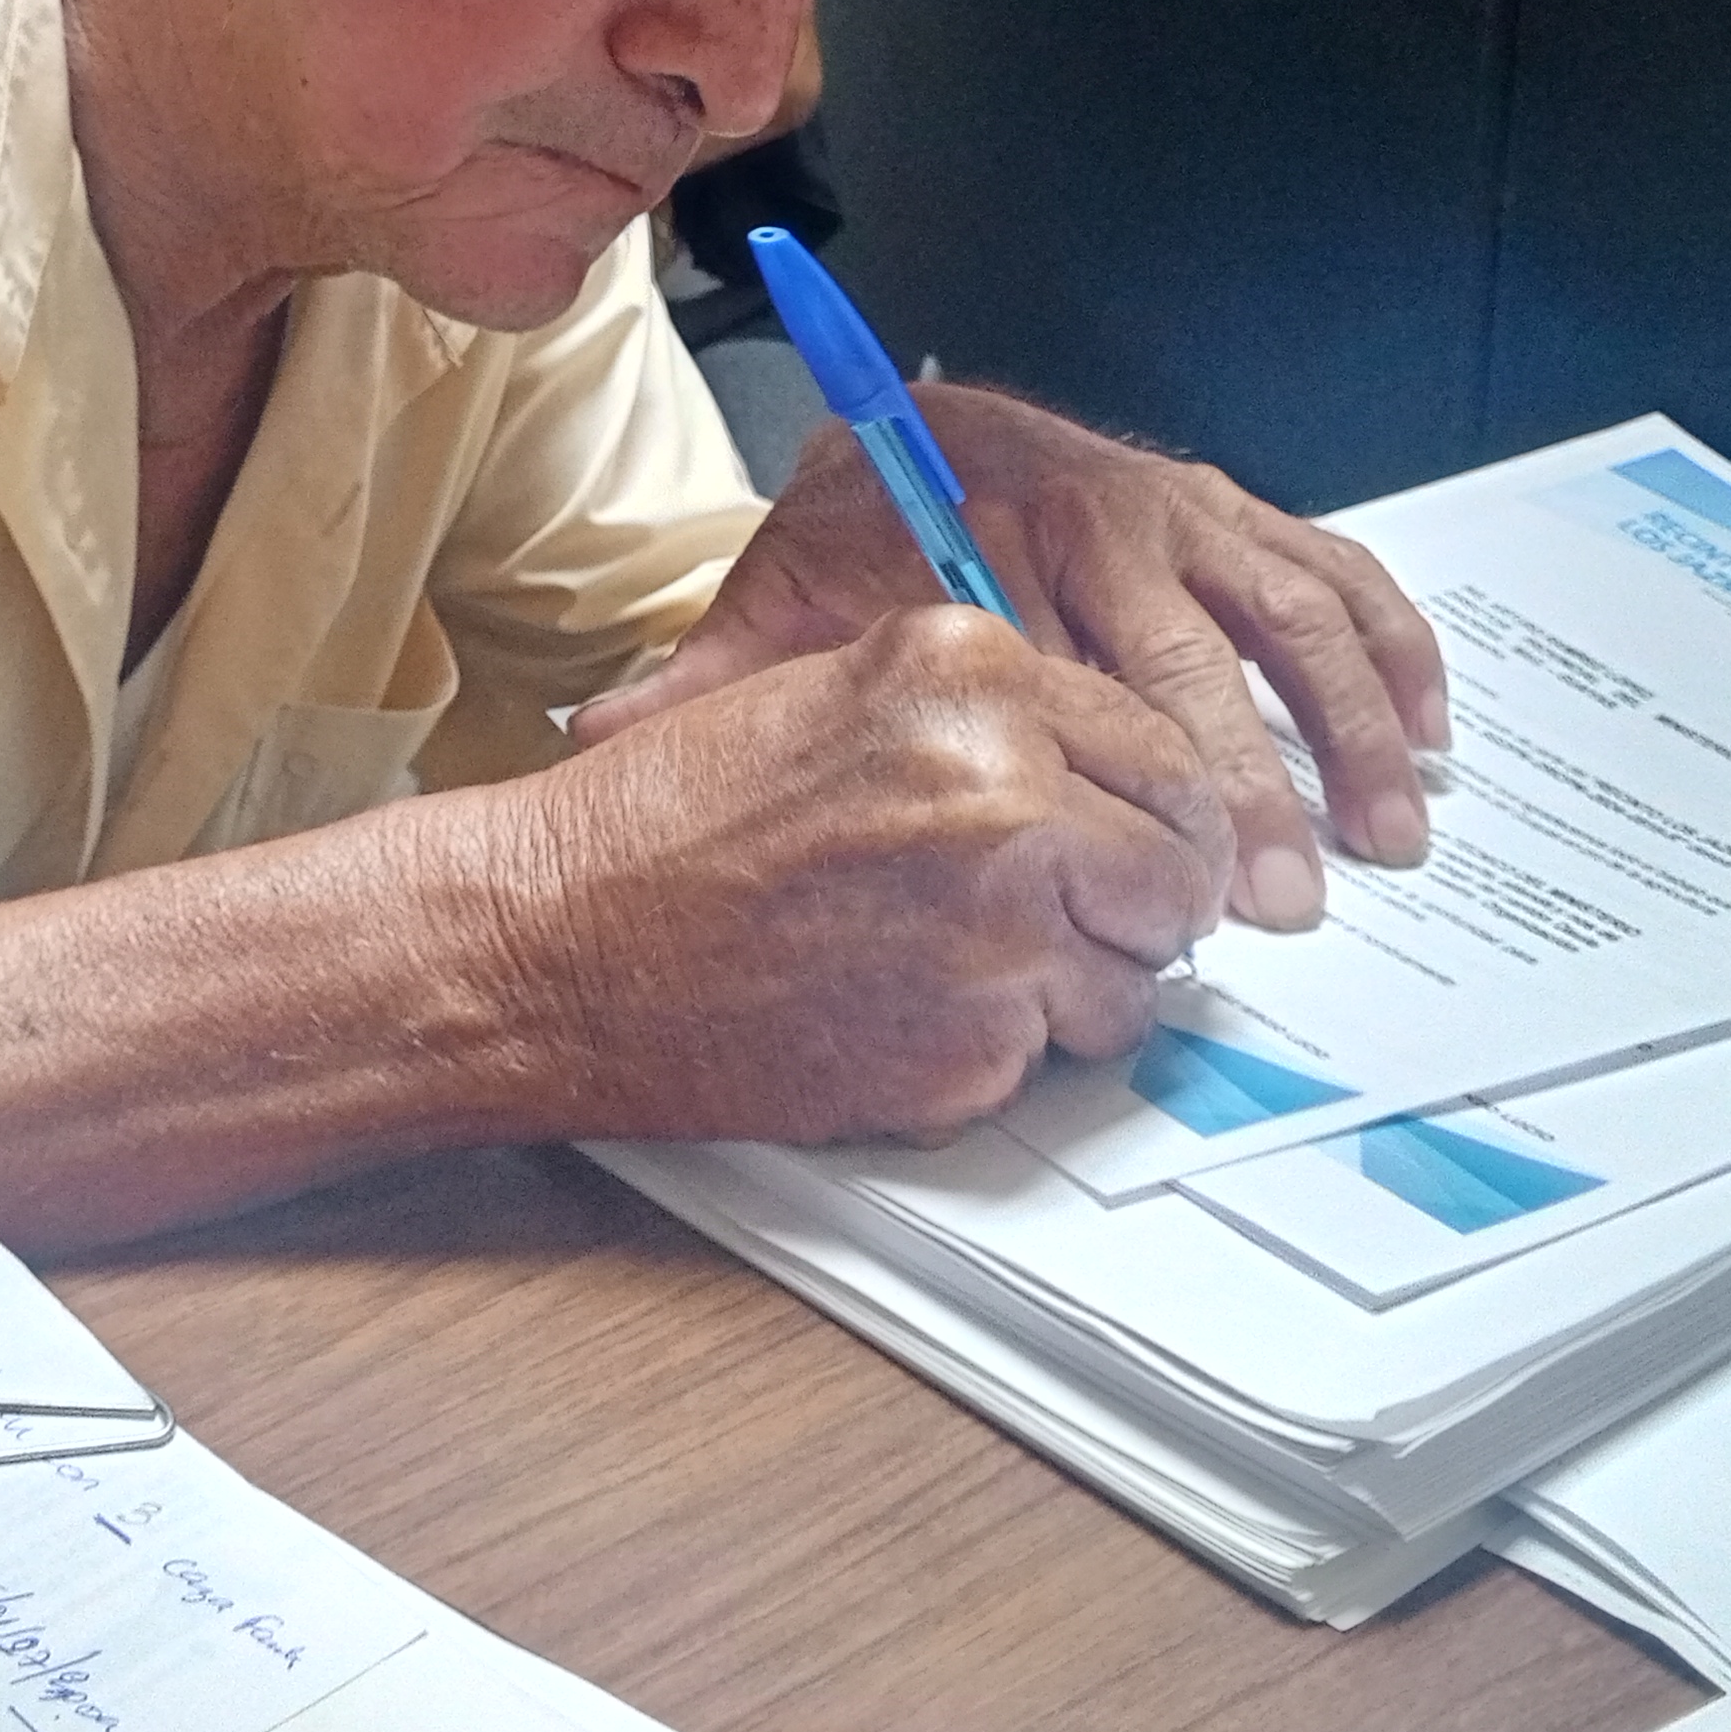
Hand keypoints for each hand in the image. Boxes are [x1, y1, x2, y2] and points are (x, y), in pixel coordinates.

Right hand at [524, 606, 1227, 1142]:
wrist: (552, 941)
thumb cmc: (658, 826)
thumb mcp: (830, 694)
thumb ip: (980, 717)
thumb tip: (1097, 775)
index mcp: (971, 674)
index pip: (1164, 745)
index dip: (1158, 809)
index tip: (1143, 839)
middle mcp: (1005, 788)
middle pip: (1178, 864)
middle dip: (1140, 902)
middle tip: (1078, 918)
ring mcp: (1000, 923)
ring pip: (1136, 979)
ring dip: (1076, 986)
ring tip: (956, 964)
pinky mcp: (974, 1044)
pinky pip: (1054, 1057)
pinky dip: (1000, 1051)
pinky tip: (904, 1011)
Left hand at [578, 389, 1446, 931]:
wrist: (903, 422)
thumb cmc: (850, 533)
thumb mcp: (775, 607)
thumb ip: (703, 678)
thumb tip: (599, 727)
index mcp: (997, 542)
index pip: (1090, 684)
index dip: (1145, 787)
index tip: (1183, 879)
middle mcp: (1106, 515)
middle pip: (1199, 666)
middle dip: (1255, 787)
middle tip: (1284, 894)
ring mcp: (1184, 510)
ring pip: (1291, 621)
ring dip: (1350, 728)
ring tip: (1387, 832)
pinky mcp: (1235, 512)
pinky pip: (1332, 571)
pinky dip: (1392, 646)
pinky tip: (1430, 729)